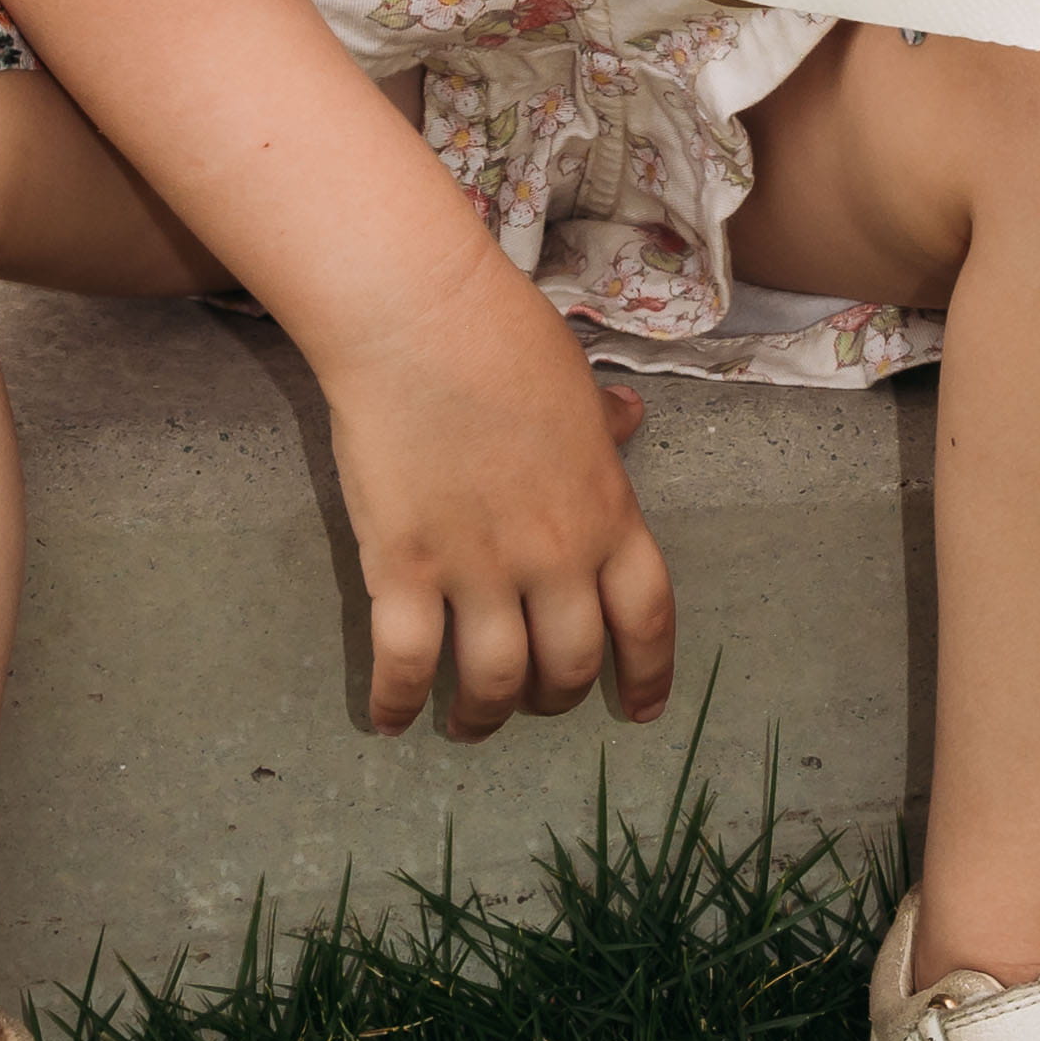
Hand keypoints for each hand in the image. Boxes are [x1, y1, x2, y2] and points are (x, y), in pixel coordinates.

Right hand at [318, 230, 678, 740]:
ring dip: (483, 716)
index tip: (641, 710)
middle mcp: (555, 554)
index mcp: (608, 510)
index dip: (649, 673)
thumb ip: (604, 424)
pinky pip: (407, 663)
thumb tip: (632, 421)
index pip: (647, 616)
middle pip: (571, 665)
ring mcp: (480, 566)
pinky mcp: (406, 567)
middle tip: (533, 700)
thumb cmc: (504, 336)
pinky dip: (398, 702)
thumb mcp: (576, 383)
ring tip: (468, 723)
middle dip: (555, 698)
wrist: (422, 318)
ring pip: (495, 681)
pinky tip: (390, 718)